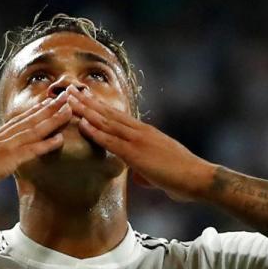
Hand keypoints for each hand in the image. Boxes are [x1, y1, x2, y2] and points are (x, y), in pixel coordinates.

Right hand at [0, 92, 71, 201]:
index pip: (18, 122)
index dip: (35, 111)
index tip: (48, 101)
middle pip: (29, 120)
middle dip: (50, 108)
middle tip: (68, 96)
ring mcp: (3, 148)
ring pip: (34, 130)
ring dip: (54, 119)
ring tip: (70, 109)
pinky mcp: (4, 161)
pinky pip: (30, 150)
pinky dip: (46, 144)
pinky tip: (61, 138)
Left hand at [66, 88, 215, 201]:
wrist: (199, 178)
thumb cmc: (183, 178)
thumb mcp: (160, 172)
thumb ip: (146, 171)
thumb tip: (139, 177)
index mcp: (146, 133)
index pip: (117, 116)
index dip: (99, 106)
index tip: (84, 96)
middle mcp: (140, 132)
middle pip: (108, 113)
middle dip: (87, 102)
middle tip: (69, 90)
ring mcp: (138, 140)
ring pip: (106, 122)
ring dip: (85, 111)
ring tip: (68, 100)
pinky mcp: (137, 154)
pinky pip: (111, 141)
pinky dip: (95, 132)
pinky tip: (82, 124)